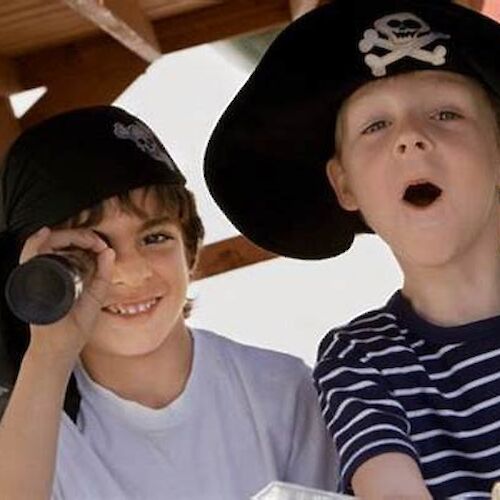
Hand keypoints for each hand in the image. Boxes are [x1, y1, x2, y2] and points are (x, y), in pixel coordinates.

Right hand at [20, 226, 114, 362]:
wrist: (62, 345)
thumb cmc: (75, 325)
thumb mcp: (96, 295)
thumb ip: (104, 274)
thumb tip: (109, 251)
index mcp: (67, 272)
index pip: (71, 245)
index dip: (87, 239)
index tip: (102, 245)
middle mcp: (51, 271)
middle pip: (59, 241)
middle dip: (81, 235)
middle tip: (95, 241)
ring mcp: (40, 274)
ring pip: (45, 243)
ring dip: (67, 236)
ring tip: (85, 239)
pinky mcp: (32, 280)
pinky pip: (29, 256)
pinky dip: (35, 242)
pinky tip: (46, 234)